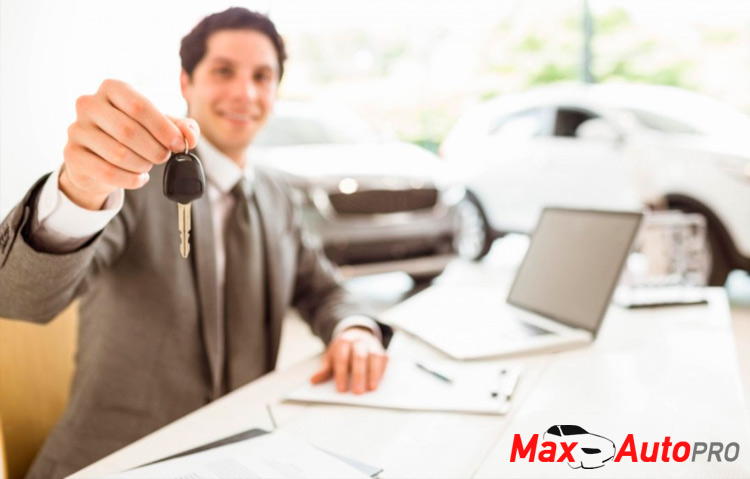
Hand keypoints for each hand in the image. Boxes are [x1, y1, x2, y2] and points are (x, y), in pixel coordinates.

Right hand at [61, 79, 199, 209]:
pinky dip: (130, 179)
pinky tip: (139, 178)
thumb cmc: (132, 135)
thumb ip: (180, 127)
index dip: (163, 128)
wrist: (98, 158)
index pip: (140, 106)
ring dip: (142, 164)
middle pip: (129, 131)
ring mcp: (76, 129)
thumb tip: (190, 136)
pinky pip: (106, 171)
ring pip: (118, 154)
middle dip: (154, 149)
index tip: (178, 144)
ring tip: (147, 165)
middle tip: (163, 157)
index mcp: (112, 88)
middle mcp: (89, 104)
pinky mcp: (72, 154)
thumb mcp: (158, 126)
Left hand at [310, 327, 387, 393]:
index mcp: (343, 341)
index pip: (342, 358)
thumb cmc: (342, 350)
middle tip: (358, 392)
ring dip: (373, 373)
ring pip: (374, 357)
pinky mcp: (381, 350)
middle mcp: (358, 340)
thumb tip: (313, 381)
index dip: (341, 374)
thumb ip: (324, 369)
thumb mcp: (331, 356)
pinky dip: (382, 370)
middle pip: (359, 357)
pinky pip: (383, 359)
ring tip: (371, 388)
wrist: (355, 333)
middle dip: (359, 375)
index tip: (341, 389)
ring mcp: (371, 344)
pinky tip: (378, 382)